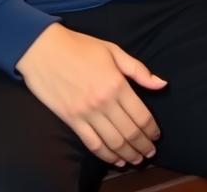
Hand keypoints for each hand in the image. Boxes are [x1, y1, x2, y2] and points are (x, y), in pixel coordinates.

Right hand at [16, 23, 166, 166]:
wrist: (44, 49)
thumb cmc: (80, 47)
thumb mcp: (113, 51)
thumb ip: (138, 70)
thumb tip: (162, 84)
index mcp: (117, 84)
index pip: (141, 115)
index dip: (152, 129)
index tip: (157, 135)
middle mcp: (104, 102)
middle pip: (130, 132)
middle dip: (143, 145)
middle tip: (150, 152)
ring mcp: (87, 114)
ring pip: (113, 142)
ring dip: (128, 154)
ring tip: (137, 159)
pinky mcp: (72, 120)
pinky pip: (92, 144)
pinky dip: (106, 156)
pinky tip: (116, 160)